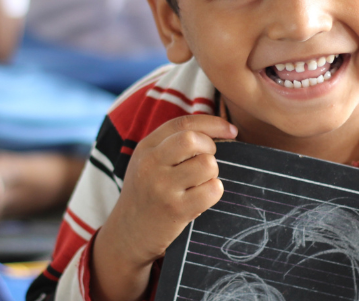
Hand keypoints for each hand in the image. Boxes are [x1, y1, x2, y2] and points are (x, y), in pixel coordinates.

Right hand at [91, 115, 236, 300]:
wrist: (127, 234)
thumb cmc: (146, 193)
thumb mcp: (149, 162)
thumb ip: (173, 143)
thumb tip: (218, 129)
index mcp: (146, 147)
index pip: (184, 123)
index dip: (213, 123)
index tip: (231, 130)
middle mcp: (151, 164)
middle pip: (193, 139)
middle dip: (210, 148)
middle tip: (207, 161)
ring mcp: (162, 187)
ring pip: (207, 165)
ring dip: (212, 173)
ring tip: (200, 183)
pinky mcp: (176, 210)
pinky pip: (212, 190)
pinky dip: (214, 192)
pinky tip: (201, 199)